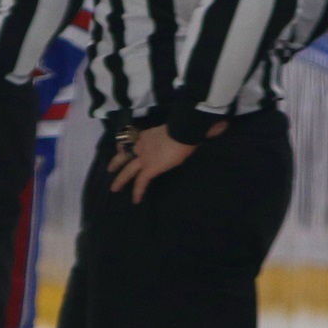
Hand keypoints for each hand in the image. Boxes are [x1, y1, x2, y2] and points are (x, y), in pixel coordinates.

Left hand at [108, 121, 227, 203]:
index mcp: (149, 135)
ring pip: (128, 170)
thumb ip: (192, 130)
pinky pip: (141, 182)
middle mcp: (143, 145)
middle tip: (109, 169)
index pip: (134, 140)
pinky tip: (135, 200)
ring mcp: (145, 157)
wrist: (184, 129)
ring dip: (120, 180)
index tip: (122, 148)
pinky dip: (138, 192)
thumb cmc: (186, 127)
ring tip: (114, 189)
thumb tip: (217, 126)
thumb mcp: (184, 128)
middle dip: (116, 162)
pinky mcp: (150, 168)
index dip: (127, 145)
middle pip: (124, 154)